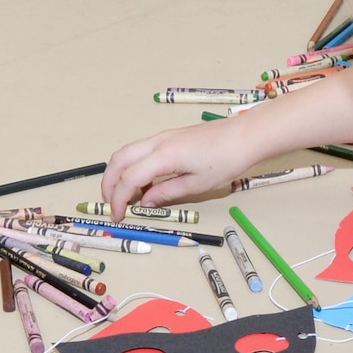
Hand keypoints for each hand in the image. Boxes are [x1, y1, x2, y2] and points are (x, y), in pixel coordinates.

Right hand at [102, 122, 256, 216]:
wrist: (244, 136)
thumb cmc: (226, 160)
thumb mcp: (197, 185)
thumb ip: (166, 193)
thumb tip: (144, 202)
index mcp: (164, 156)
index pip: (128, 179)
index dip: (118, 199)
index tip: (118, 216)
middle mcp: (157, 142)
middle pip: (118, 160)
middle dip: (109, 183)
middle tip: (111, 205)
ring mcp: (162, 137)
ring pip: (127, 152)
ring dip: (119, 173)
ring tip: (125, 195)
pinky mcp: (168, 137)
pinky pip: (140, 149)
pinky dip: (133, 165)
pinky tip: (145, 183)